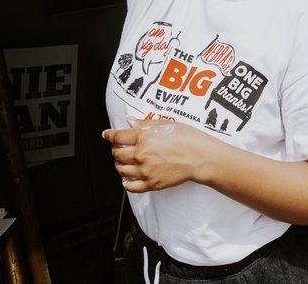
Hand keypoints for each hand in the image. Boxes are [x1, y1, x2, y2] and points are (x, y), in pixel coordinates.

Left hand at [102, 118, 219, 192]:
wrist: (201, 157)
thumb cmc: (188, 139)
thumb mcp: (166, 124)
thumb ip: (145, 124)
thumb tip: (130, 121)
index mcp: (144, 137)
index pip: (117, 137)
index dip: (109, 135)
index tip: (106, 135)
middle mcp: (142, 154)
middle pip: (117, 154)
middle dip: (115, 150)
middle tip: (118, 148)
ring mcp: (145, 171)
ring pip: (121, 170)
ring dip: (119, 165)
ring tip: (124, 161)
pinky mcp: (151, 183)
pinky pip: (131, 186)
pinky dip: (126, 182)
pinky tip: (128, 177)